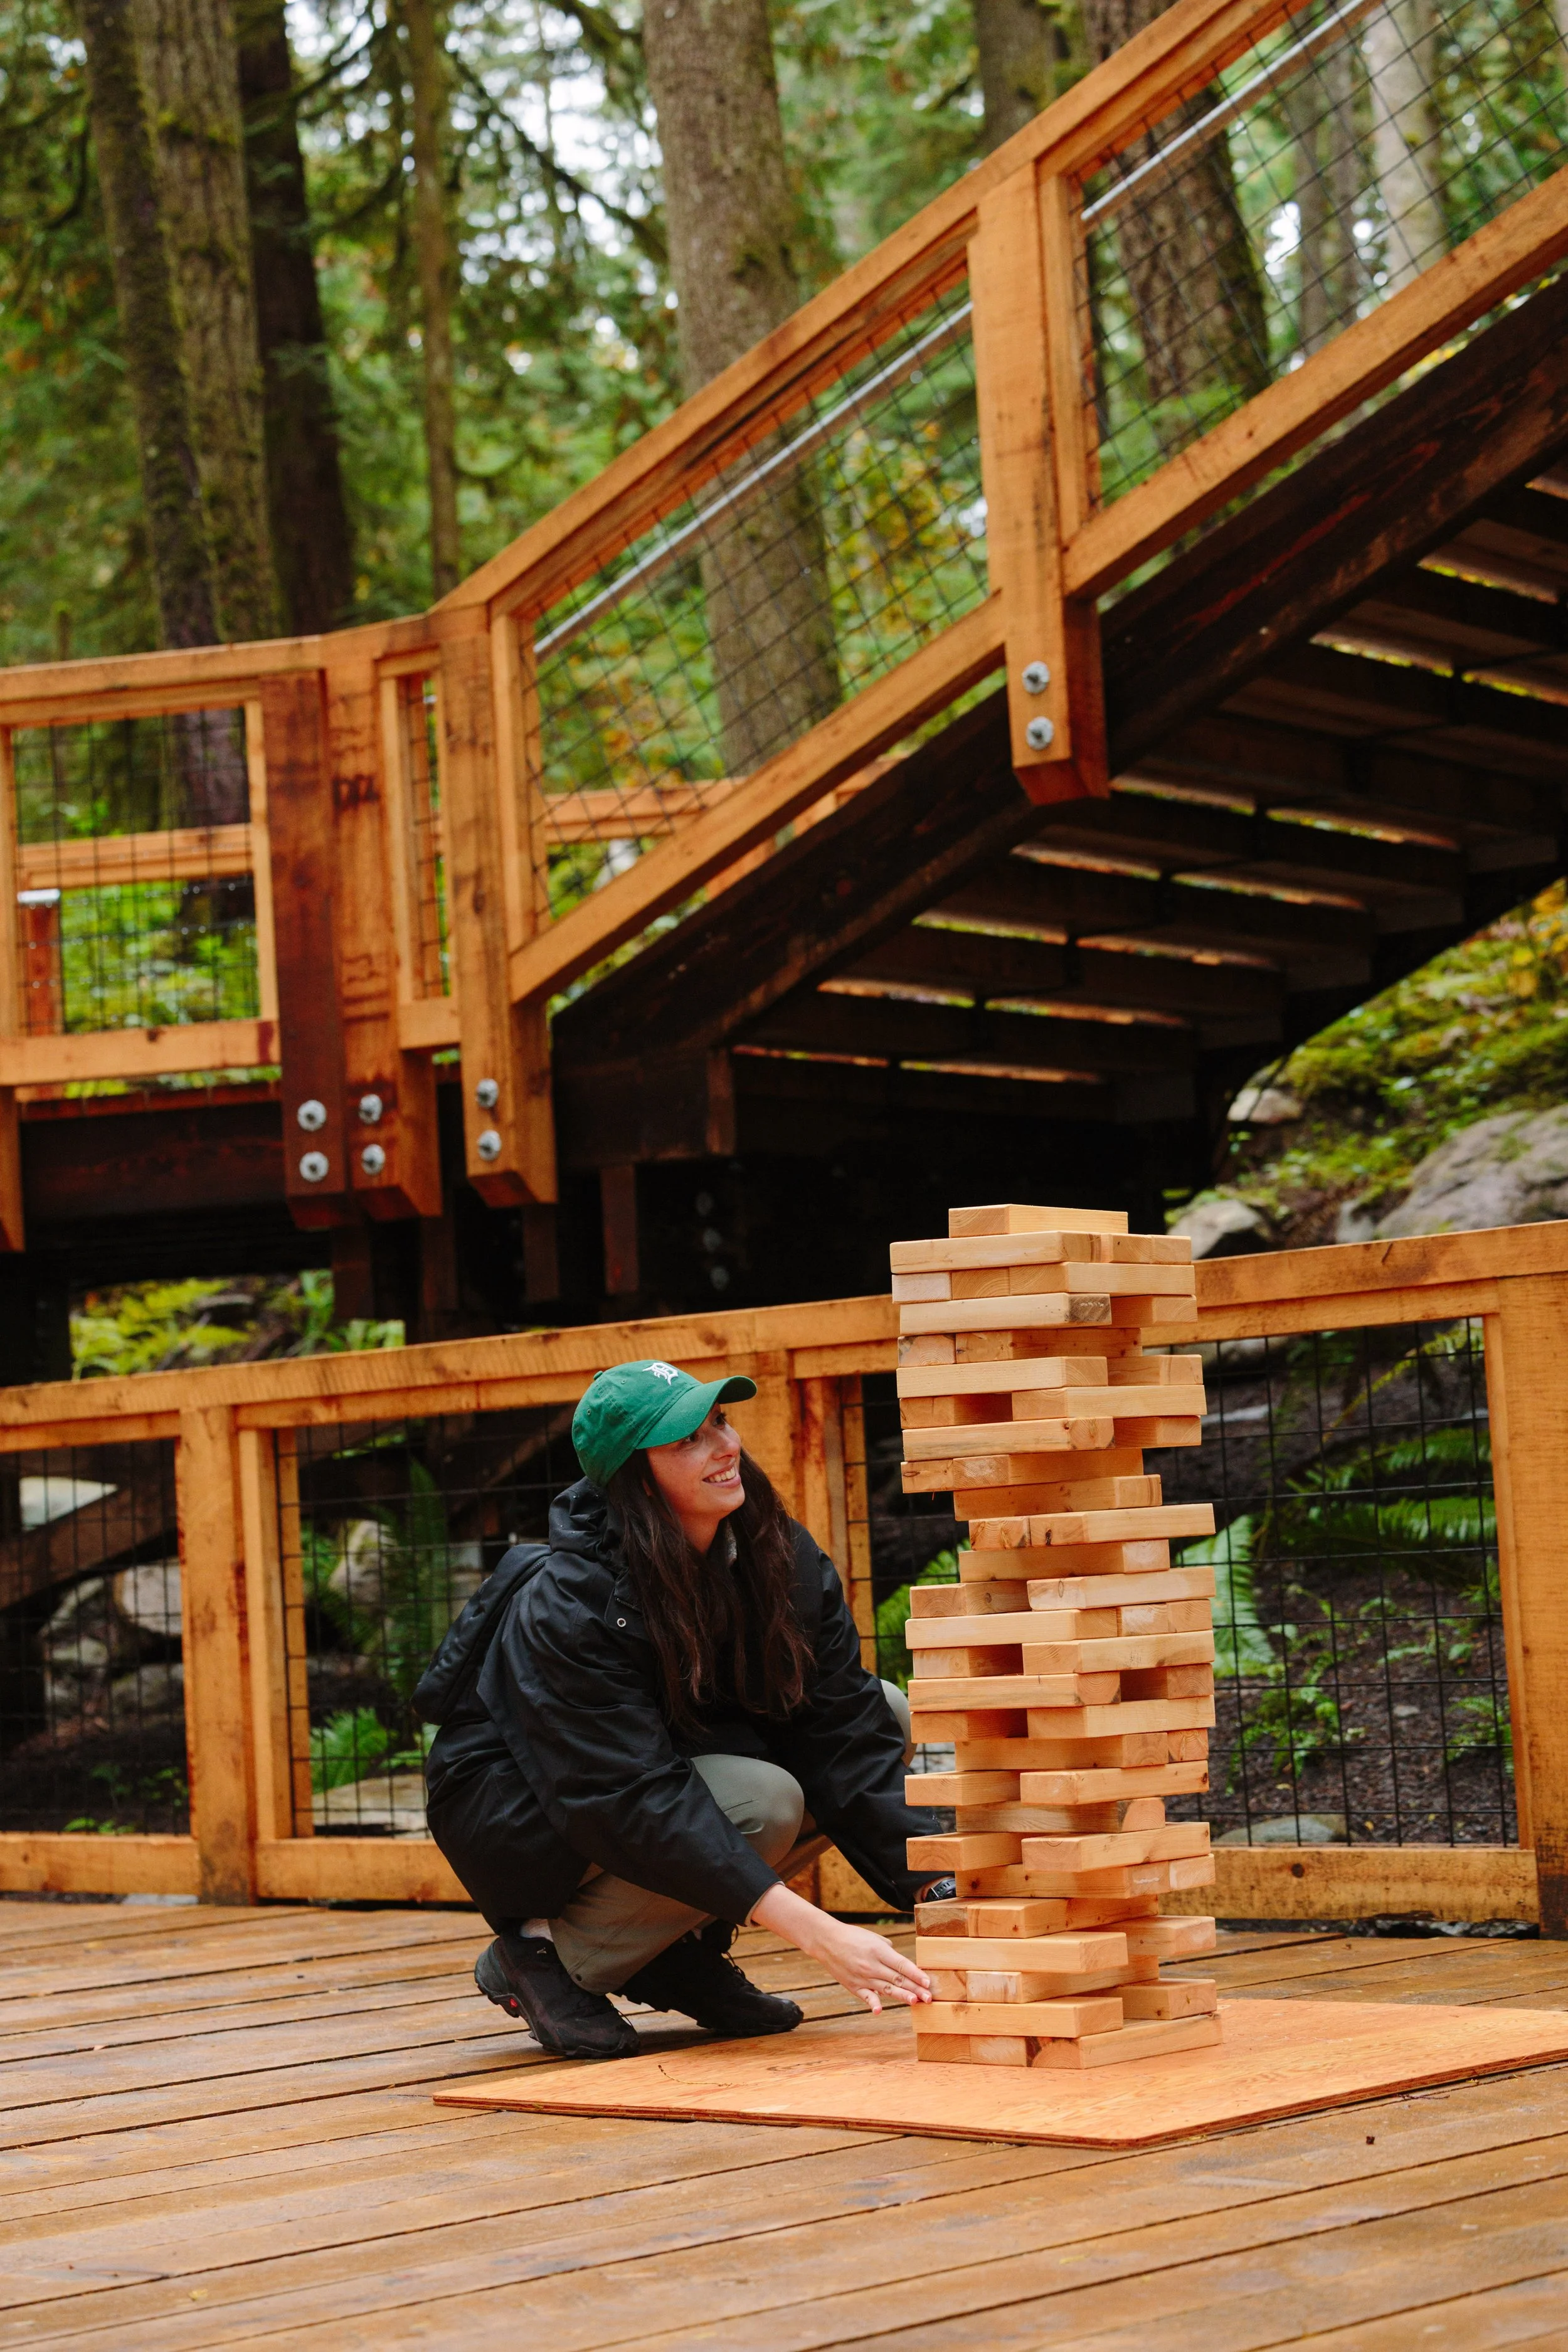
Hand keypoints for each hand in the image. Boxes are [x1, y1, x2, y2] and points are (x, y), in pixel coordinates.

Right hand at [750, 1883, 931, 2013]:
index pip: (903, 1965)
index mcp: (879, 1951)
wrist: (828, 1941)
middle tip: (929, 1998)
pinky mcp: (854, 1986)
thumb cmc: (853, 1937)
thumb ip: (889, 1951)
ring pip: (887, 1989)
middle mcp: (873, 1965)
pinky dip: (873, 2004)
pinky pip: (866, 1996)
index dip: (917, 1974)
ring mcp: (863, 1977)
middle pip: (898, 1979)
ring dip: (902, 1996)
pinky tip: (879, 2011)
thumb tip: (902, 1964)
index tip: (928, 1982)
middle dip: (916, 1989)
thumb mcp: (874, 1938)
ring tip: (915, 2002)